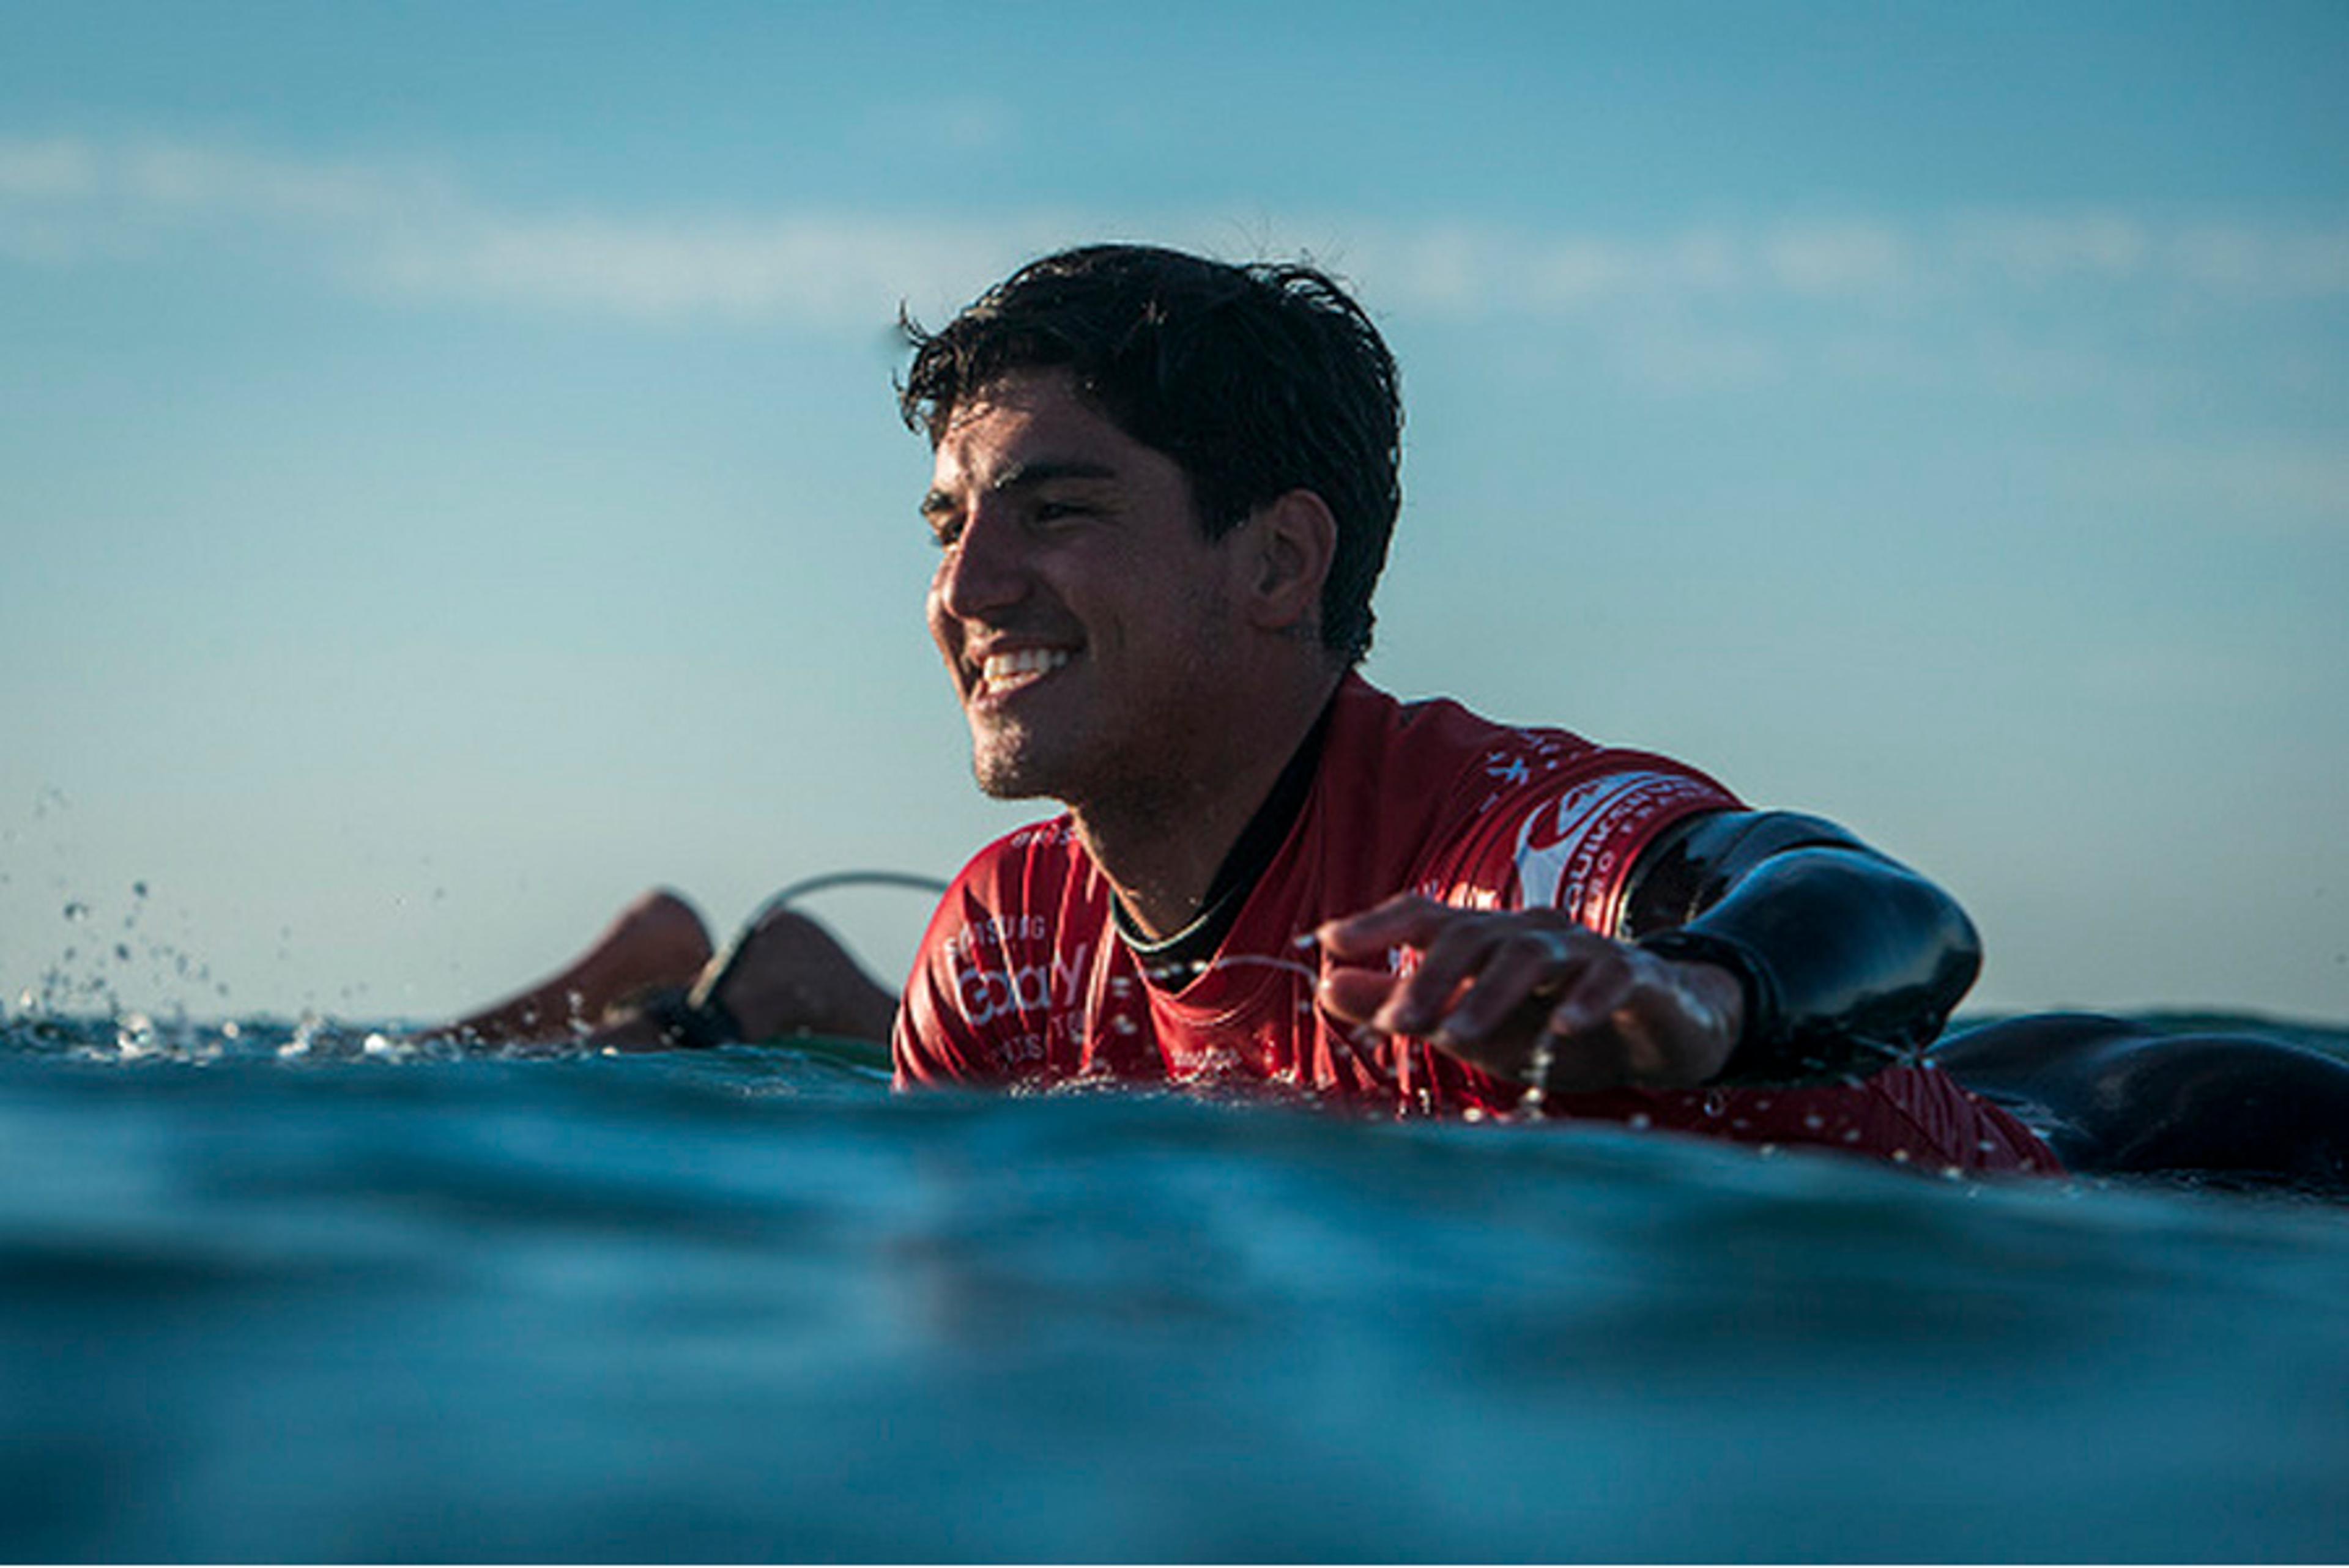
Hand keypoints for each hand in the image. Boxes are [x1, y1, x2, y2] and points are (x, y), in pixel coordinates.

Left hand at [1314, 896, 1743, 1092]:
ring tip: (1459, 1034)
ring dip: (1491, 994)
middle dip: (1429, 977)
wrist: (1657, 1033)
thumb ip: (1397, 1004)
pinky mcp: (1638, 978)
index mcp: (1485, 939)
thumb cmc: (1548, 1024)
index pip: (1425, 916)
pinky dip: (1585, 1001)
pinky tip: (1562, 1030)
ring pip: (1531, 955)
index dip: (1376, 924)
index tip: (1326, 940)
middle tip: (1394, 1023)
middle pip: (1472, 935)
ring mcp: (1584, 949)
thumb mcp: (1467, 1023)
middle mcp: (1529, 932)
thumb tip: (1323, 985)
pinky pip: (1611, 977)